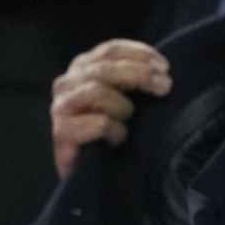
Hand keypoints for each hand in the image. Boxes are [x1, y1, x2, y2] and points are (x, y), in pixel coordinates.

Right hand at [51, 39, 171, 179]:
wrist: (89, 174)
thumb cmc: (109, 131)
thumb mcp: (121, 95)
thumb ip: (129, 77)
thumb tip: (159, 67)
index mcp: (80, 69)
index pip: (110, 50)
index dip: (140, 54)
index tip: (164, 67)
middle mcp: (65, 84)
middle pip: (105, 68)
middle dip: (140, 75)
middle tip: (164, 87)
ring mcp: (60, 108)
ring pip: (97, 91)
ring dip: (123, 106)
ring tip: (130, 119)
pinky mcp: (60, 133)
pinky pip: (98, 123)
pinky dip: (115, 130)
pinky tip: (118, 139)